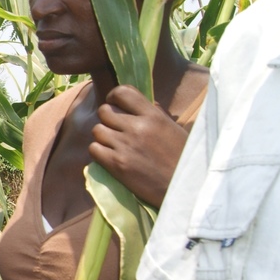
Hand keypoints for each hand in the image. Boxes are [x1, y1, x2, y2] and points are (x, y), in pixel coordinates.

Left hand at [89, 85, 188, 206]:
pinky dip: (99, 152)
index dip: (113, 97)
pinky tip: (110, 157)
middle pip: (104, 111)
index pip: (123, 92)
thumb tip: (143, 103)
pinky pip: (94, 149)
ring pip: (97, 130)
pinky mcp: (116, 164)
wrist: (186, 187)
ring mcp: (125, 145)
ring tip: (114, 145)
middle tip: (115, 129)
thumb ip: (156, 115)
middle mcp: (137, 127)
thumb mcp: (174, 129)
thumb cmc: (183, 158)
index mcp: (153, 115)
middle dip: (107, 119)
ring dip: (103, 137)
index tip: (115, 105)